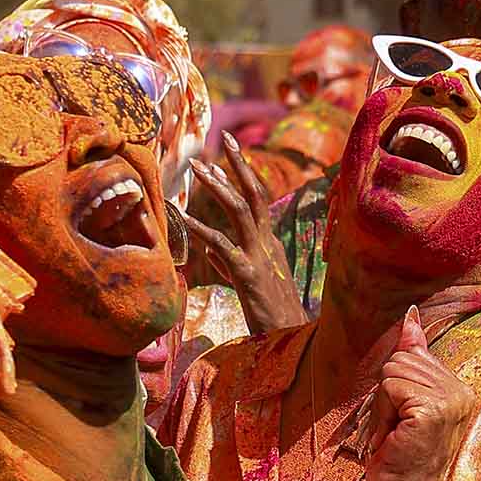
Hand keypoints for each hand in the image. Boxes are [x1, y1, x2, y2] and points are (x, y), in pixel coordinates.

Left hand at [184, 131, 308, 333]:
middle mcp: (267, 244)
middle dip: (239, 165)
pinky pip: (225, 247)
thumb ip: (230, 262)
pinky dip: (205, 231)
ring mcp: (260, 258)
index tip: (228, 151)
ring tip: (199, 167)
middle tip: (223, 139)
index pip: (257, 200)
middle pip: (254, 195)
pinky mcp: (250, 276)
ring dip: (219, 186)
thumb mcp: (251, 283)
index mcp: (269, 244)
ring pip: (241, 211)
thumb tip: (210, 248)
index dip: (243, 173)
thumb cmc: (272, 316)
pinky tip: (187, 221)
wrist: (293, 341)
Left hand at [364, 306, 475, 480]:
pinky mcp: (432, 409)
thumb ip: (412, 357)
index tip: (405, 419)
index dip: (396, 387)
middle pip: (401, 360)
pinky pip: (390, 387)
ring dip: (384, 404)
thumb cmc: (401, 453)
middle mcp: (461, 390)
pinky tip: (394, 436)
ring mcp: (450, 399)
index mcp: (459, 387)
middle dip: (387, 394)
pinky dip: (383, 412)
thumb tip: (411, 316)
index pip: (412, 356)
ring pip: (393, 371)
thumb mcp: (405, 400)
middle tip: (397, 428)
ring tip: (396, 432)